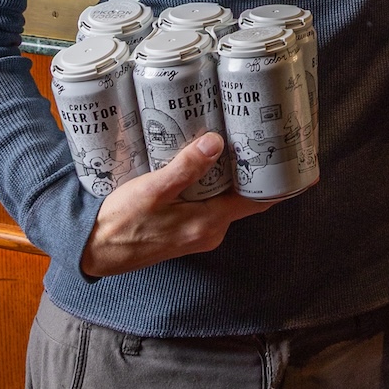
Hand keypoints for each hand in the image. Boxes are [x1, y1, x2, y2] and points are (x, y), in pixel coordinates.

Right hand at [80, 134, 271, 276]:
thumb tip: (217, 142)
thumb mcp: (152, 189)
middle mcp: (210, 232)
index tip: (297, 163)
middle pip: (246, 199)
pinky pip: (210, 205)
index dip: (280, 182)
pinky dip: (215, 185)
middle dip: (257, 172)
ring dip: (233, 177)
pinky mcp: (184, 231)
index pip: (258, 201)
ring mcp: (197, 234)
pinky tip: (207, 164)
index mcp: (209, 223)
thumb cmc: (119, 223)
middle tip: (265, 138)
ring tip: (239, 142)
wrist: (91, 251)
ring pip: (227, 201)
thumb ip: (185, 167)